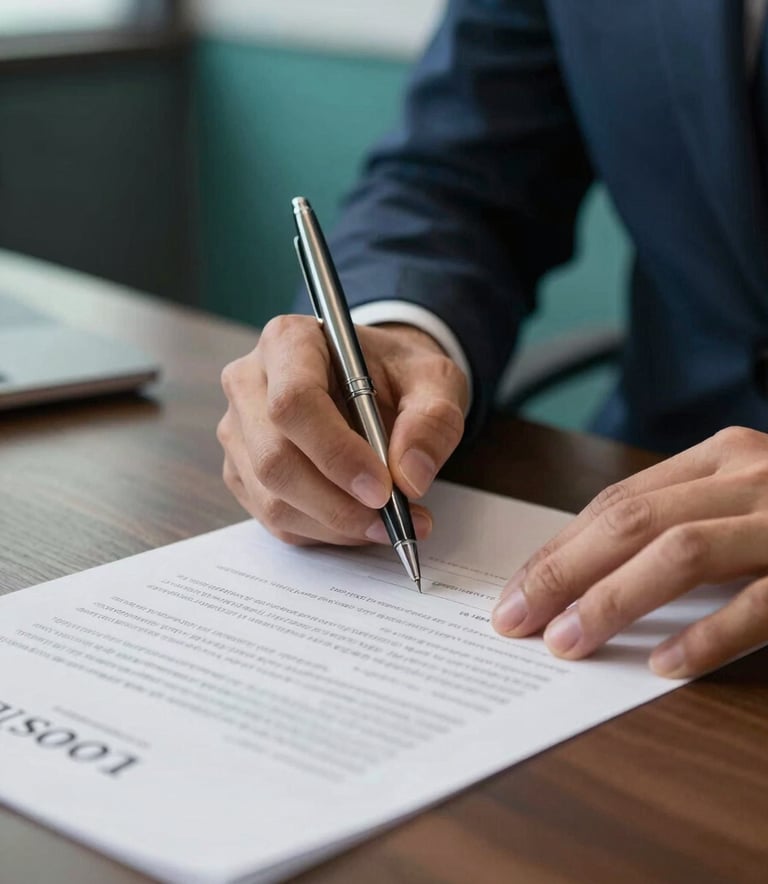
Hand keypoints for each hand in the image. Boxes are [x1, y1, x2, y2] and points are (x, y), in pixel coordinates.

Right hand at [218, 316, 468, 545]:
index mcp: (289, 342)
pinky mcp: (242, 472)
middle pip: (274, 458)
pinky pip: (275, 519)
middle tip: (394, 519)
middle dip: (338, 503)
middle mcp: (250, 383)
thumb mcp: (435, 381)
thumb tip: (410, 477)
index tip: (383, 488)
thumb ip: (432, 421)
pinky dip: (324, 532)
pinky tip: (362, 522)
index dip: (336, 453)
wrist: (377, 383)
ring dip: (335, 525)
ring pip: (272, 498)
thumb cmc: (398, 374)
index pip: (294, 402)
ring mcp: (239, 431)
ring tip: (390, 524)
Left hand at [492, 427, 767, 677]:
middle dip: (563, 572)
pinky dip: (704, 635)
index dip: (560, 548)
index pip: (618, 500)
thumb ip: (686, 518)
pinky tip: (661, 663)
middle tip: (516, 619)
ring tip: (565, 643)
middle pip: (632, 521)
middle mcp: (749, 476)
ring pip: (679, 552)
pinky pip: (756, 604)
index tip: (516, 590)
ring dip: (612, 600)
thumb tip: (596, 574)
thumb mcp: (749, 497)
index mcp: (722, 458)